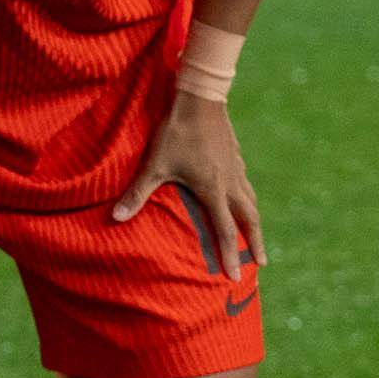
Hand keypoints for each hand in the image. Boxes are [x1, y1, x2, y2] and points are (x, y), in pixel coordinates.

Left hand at [113, 94, 261, 273]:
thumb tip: (116, 217)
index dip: (230, 256)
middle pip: (250, 220)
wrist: (201, 100)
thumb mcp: (154, 166)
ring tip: (255, 236)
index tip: (235, 277)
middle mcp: (231, 183)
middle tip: (261, 263)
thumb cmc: (176, 133)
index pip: (225, 231)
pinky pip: (246, 186)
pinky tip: (242, 199)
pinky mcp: (236, 157)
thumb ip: (137, 193)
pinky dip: (247, 200)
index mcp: (214, 190)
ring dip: (254, 222)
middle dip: (255, 243)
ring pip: (252, 202)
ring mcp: (237, 169)